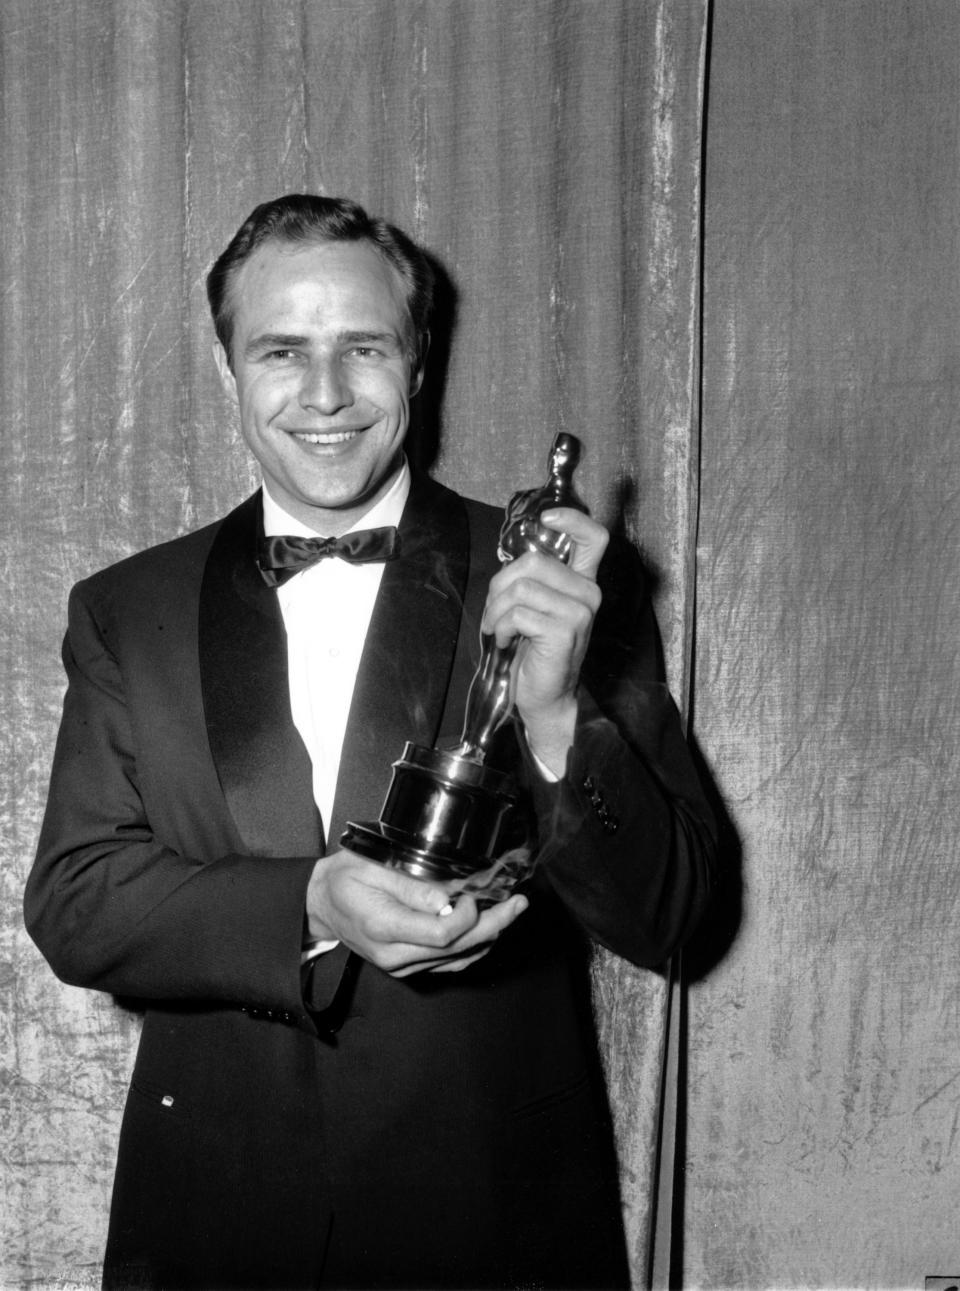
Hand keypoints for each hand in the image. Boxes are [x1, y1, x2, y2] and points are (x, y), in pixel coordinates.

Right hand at [306, 849, 527, 976]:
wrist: (322, 904)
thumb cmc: (345, 879)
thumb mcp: (372, 868)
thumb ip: (410, 886)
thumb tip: (447, 899)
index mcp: (385, 927)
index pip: (442, 933)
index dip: (468, 915)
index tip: (475, 892)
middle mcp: (395, 954)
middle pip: (457, 949)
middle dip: (494, 925)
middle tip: (518, 903)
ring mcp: (401, 965)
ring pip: (456, 959)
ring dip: (489, 936)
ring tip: (511, 911)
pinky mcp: (406, 966)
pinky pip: (448, 964)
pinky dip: (473, 948)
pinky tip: (489, 930)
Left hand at [482, 507, 607, 775]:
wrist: (545, 697)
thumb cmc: (536, 651)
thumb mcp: (536, 607)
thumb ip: (533, 580)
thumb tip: (509, 561)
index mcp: (583, 582)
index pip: (594, 538)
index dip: (572, 519)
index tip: (548, 517)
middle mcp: (588, 594)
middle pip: (534, 562)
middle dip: (500, 585)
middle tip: (493, 610)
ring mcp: (580, 612)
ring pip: (521, 587)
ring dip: (496, 609)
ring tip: (496, 628)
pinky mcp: (565, 631)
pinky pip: (517, 612)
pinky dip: (500, 626)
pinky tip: (504, 640)